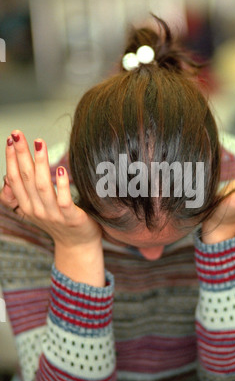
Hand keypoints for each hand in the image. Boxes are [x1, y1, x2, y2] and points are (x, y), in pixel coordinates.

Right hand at [1, 131, 104, 285]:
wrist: (78, 245)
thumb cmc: (60, 222)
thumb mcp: (36, 209)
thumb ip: (25, 194)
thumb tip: (9, 176)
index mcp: (27, 206)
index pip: (14, 179)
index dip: (11, 158)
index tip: (11, 139)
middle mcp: (36, 210)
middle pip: (25, 178)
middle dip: (21, 154)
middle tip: (18, 134)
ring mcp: (53, 215)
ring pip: (42, 186)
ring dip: (39, 163)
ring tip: (39, 143)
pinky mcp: (70, 218)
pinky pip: (64, 201)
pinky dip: (61, 185)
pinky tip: (60, 169)